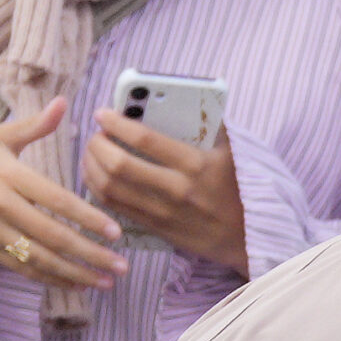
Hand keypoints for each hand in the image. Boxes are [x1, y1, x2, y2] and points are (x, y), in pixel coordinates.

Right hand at [0, 98, 125, 290]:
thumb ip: (34, 125)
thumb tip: (63, 102)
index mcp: (10, 175)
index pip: (57, 200)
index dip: (88, 218)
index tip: (116, 232)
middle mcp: (1, 205)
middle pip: (51, 234)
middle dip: (89, 253)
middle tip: (120, 267)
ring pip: (37, 257)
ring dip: (73, 272)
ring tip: (105, 282)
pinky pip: (19, 267)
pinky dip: (48, 278)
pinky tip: (74, 283)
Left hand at [83, 110, 249, 275]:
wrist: (249, 236)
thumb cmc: (242, 189)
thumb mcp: (235, 153)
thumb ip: (212, 128)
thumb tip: (185, 104)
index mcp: (198, 164)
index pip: (147, 140)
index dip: (118, 124)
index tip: (102, 113)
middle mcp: (177, 189)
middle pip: (120, 165)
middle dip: (98, 145)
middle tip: (96, 133)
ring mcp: (163, 211)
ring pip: (110, 188)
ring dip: (91, 167)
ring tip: (91, 152)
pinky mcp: (156, 228)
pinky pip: (116, 207)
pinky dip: (98, 188)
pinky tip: (96, 175)